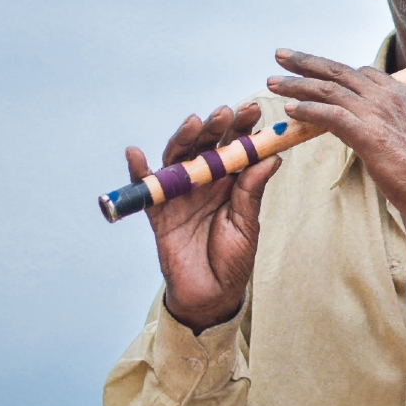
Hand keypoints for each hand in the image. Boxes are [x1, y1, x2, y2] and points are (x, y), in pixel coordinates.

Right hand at [127, 103, 280, 333]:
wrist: (210, 296)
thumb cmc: (233, 259)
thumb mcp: (247, 225)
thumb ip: (252, 191)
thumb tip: (271, 157)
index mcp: (230, 181)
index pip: (236, 146)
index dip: (243, 127)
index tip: (253, 110)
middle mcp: (204, 181)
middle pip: (206, 145)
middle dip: (215, 126)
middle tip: (225, 112)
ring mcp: (180, 194)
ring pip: (178, 158)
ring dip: (183, 138)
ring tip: (193, 122)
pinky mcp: (158, 212)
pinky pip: (145, 189)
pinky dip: (137, 171)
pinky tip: (135, 154)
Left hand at [267, 50, 405, 222]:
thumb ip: (385, 124)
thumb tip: (363, 128)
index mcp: (401, 92)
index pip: (359, 72)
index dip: (330, 69)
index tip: (309, 67)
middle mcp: (389, 95)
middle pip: (339, 72)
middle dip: (306, 62)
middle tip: (281, 56)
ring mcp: (379, 112)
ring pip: (329, 90)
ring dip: (297, 84)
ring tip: (273, 82)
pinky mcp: (370, 134)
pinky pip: (330, 115)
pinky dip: (307, 110)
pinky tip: (290, 110)